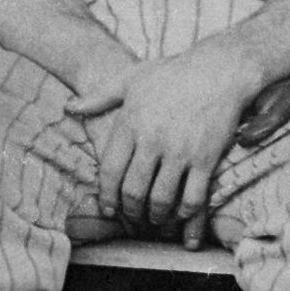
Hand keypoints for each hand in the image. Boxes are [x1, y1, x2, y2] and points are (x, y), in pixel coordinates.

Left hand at [69, 42, 255, 232]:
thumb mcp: (130, 78)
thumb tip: (70, 107)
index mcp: (130, 123)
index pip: (110, 170)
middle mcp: (152, 141)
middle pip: (134, 190)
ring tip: (155, 219)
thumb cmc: (172, 73)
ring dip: (156, 216)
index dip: (107, 195)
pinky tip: (181, 214)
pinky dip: (185, 212)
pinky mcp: (206, 159)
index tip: (109, 208)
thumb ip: (99, 97)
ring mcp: (180, 151)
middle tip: (133, 217)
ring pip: (161, 198)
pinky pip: (193, 196)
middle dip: (131, 210)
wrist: (219, 71)